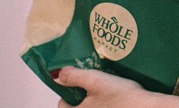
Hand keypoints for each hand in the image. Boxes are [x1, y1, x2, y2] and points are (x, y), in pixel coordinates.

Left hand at [54, 67, 178, 107]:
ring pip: (92, 107)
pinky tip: (116, 96)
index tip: (80, 81)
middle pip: (77, 107)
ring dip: (95, 100)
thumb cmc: (121, 96)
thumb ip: (75, 77)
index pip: (62, 105)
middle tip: (96, 83)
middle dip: (83, 96)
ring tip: (107, 88)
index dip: (68, 91)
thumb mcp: (96, 81)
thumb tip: (57, 74)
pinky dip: (106, 103)